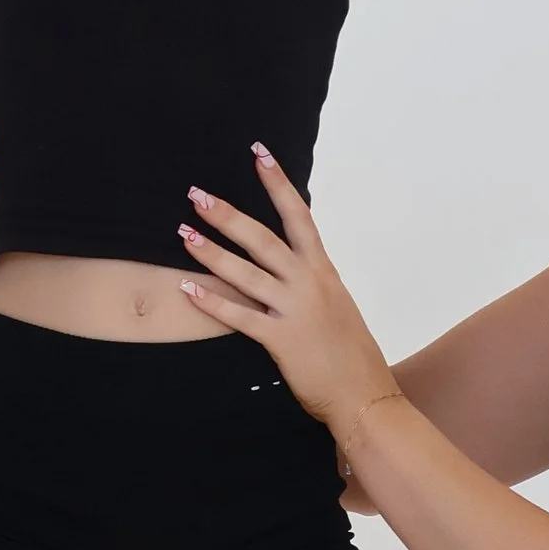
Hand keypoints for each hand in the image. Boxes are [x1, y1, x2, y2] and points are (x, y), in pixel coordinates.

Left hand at [178, 152, 398, 446]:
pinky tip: (187, 289)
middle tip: (196, 194)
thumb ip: (313, 282)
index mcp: (323, 272)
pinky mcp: (280, 341)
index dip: (278, 184)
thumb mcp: (337, 306)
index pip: (299, 216)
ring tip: (183, 234)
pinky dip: (212, 303)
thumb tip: (291, 265)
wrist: (365, 396)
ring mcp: (294, 311)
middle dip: (228, 215)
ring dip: (212, 252)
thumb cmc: (352, 354)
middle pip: (263, 238)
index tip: (259, 154)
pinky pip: (240, 316)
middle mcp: (309, 284)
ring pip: (247, 273)